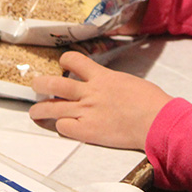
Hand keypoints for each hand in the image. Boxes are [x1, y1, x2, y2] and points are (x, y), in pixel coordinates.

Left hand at [30, 51, 172, 149]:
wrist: (156, 120)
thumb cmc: (150, 101)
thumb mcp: (128, 81)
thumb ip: (111, 82)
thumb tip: (106, 85)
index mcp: (102, 76)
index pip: (73, 60)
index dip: (65, 61)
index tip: (63, 65)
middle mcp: (89, 92)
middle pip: (53, 84)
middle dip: (40, 84)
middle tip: (36, 85)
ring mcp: (86, 112)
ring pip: (51, 108)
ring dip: (39, 109)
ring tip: (35, 111)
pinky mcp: (88, 131)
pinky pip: (63, 127)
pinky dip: (61, 127)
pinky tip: (64, 127)